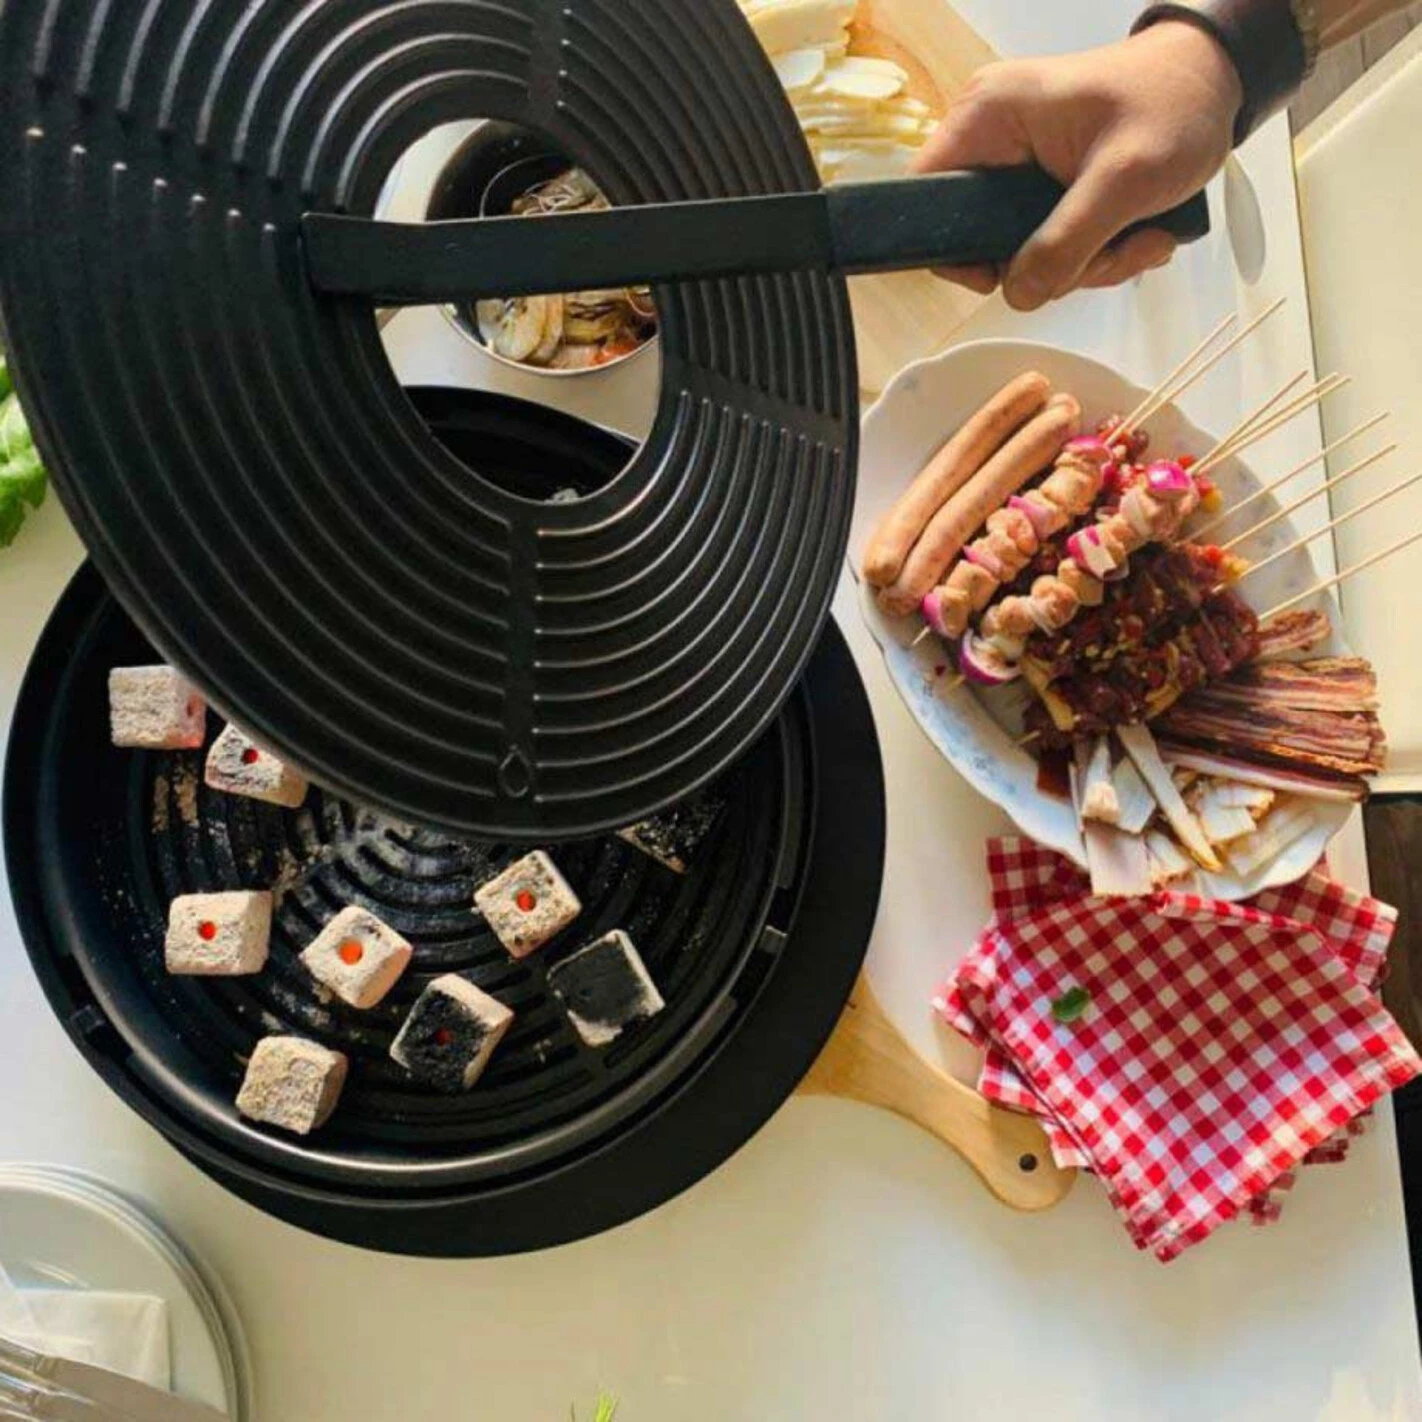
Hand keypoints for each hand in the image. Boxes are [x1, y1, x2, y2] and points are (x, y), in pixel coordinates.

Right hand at [914, 21, 1241, 310]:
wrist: (1216, 81)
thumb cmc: (1175, 103)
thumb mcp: (1123, 180)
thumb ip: (1066, 244)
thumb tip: (1018, 296)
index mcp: (989, 116)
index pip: (925, 197)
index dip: (956, 249)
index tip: (1009, 274)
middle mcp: (993, 139)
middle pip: (981, 238)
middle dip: (1048, 264)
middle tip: (1107, 253)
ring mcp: (1019, 164)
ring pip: (1022, 251)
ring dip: (1083, 264)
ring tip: (1137, 238)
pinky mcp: (1045, 185)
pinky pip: (1049, 242)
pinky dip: (1092, 253)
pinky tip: (1135, 234)